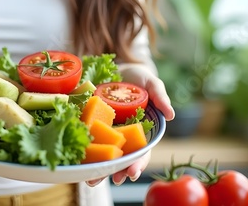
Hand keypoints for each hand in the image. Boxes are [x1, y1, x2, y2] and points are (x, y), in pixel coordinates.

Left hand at [86, 63, 174, 186]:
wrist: (117, 68)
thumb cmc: (138, 79)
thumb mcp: (151, 83)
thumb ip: (160, 97)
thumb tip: (171, 115)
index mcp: (139, 131)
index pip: (140, 152)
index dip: (137, 164)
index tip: (132, 173)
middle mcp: (122, 134)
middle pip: (120, 158)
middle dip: (116, 171)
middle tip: (111, 180)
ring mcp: (105, 130)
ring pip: (102, 153)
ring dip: (98, 168)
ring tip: (91, 180)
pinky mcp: (89, 122)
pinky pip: (86, 137)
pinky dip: (82, 150)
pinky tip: (76, 161)